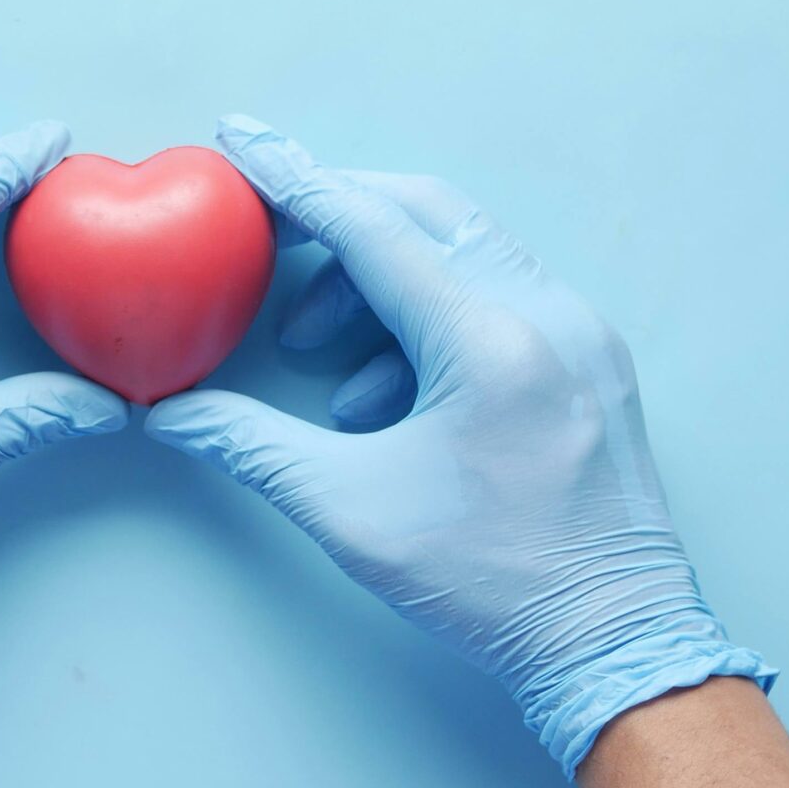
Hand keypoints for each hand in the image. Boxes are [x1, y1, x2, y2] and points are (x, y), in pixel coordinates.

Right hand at [145, 116, 770, 772]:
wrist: (615, 647)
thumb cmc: (493, 587)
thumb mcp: (351, 513)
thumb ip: (253, 446)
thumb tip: (173, 413)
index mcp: (490, 342)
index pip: (372, 227)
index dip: (294, 181)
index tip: (241, 141)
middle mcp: (548, 316)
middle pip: (425, 214)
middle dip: (338, 223)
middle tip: (268, 246)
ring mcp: (582, 334)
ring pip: (466, 252)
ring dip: (382, 284)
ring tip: (323, 363)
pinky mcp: (594, 362)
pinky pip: (503, 295)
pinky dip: (434, 317)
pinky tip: (389, 396)